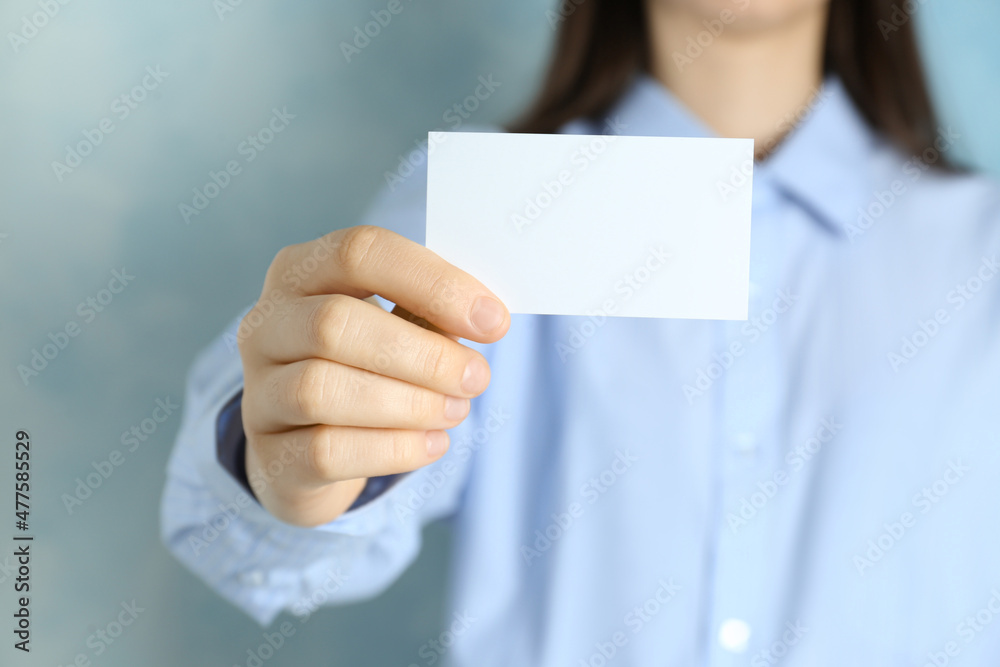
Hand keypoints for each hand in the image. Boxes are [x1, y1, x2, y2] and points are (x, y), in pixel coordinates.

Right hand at [237, 226, 508, 526]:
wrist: (308, 450)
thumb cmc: (364, 369)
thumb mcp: (394, 327)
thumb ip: (428, 314)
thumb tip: (484, 316)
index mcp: (301, 271)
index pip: (360, 252)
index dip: (432, 283)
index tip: (492, 320)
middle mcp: (266, 325)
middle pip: (334, 324)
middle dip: (422, 354)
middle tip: (476, 377)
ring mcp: (258, 392)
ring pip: (321, 390)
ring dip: (408, 403)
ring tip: (456, 410)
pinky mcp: (270, 455)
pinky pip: (326, 451)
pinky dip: (393, 448)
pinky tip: (433, 443)